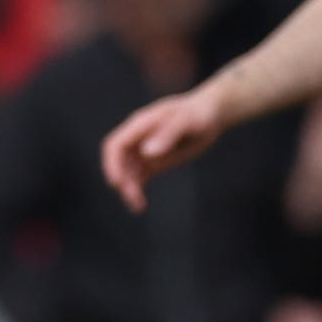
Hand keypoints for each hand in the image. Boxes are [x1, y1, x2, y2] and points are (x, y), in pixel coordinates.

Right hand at [99, 86, 223, 210]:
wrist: (209, 116)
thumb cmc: (198, 115)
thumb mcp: (185, 122)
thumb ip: (167, 135)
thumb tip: (146, 153)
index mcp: (140, 126)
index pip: (116, 145)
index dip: (112, 164)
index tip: (117, 182)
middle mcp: (137, 139)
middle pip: (118, 162)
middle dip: (122, 180)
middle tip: (133, 198)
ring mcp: (143, 151)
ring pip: (127, 173)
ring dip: (129, 189)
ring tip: (138, 206)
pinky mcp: (153, 163)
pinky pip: (138, 179)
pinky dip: (137, 191)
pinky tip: (140, 205)